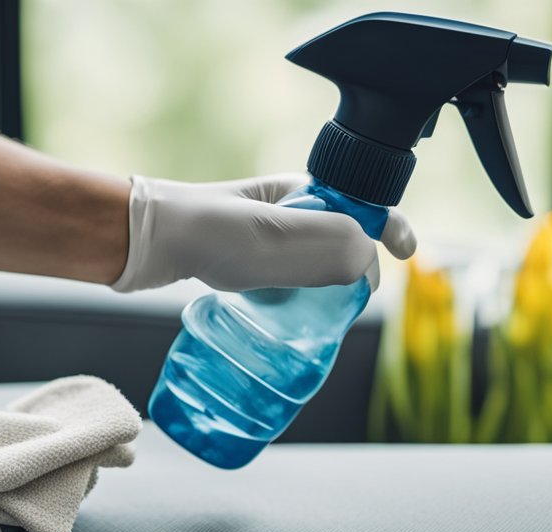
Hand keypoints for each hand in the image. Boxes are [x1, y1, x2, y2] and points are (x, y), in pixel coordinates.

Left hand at [111, 173, 416, 293]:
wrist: (143, 241)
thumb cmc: (206, 232)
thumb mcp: (276, 236)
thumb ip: (330, 246)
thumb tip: (366, 265)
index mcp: (304, 193)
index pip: (364, 204)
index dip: (392, 227)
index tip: (408, 255)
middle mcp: (285, 212)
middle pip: (341, 240)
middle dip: (355, 270)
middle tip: (350, 301)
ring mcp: (260, 237)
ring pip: (309, 266)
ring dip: (320, 290)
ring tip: (315, 318)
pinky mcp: (237, 262)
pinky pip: (278, 282)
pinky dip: (288, 300)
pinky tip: (277, 317)